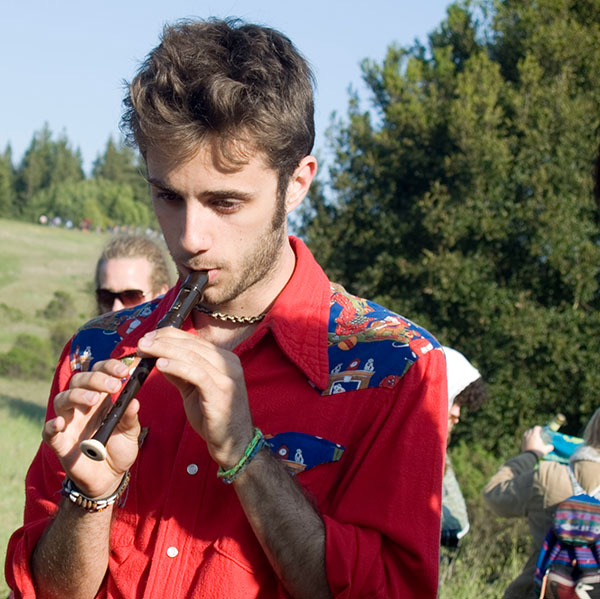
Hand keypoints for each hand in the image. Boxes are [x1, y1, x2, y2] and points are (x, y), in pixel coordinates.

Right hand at [43, 359, 140, 498]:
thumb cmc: (120, 448)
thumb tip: (134, 401)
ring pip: (62, 399)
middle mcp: (82, 406)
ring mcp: (69, 422)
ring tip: (94, 400)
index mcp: (101, 398)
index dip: (109, 368)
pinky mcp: (59, 442)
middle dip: (96, 379)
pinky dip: (51, 425)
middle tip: (114, 385)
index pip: (99, 373)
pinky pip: (48, 431)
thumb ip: (130, 417)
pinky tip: (60, 423)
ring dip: (77, 396)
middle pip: (79, 381)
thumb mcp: (131, 432)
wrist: (110, 477)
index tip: (124, 371)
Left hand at [137, 327, 253, 468]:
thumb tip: (159, 358)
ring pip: (193, 356)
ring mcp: (227, 377)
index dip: (170, 335)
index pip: (194, 340)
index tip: (148, 337)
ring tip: (146, 350)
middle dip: (164, 341)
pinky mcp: (221, 392)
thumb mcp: (194, 390)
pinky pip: (197, 374)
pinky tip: (160, 365)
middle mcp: (229, 363)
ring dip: (165, 350)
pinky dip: (177, 367)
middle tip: (142, 342)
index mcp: (225, 359)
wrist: (234, 443)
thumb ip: (180, 373)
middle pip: (192, 345)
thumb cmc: (214, 417)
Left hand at [521, 425, 553, 456]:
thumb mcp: (546, 449)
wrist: (529, 456)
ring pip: (527, 432)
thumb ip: (549, 447)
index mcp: (535, 435)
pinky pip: (524, 436)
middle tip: (538, 433)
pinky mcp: (523, 441)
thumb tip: (552, 446)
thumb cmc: (538, 451)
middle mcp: (529, 435)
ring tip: (533, 435)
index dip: (539, 428)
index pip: (536, 428)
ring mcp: (525, 438)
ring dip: (530, 432)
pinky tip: (529, 438)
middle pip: (531, 429)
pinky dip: (527, 435)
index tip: (541, 430)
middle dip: (535, 430)